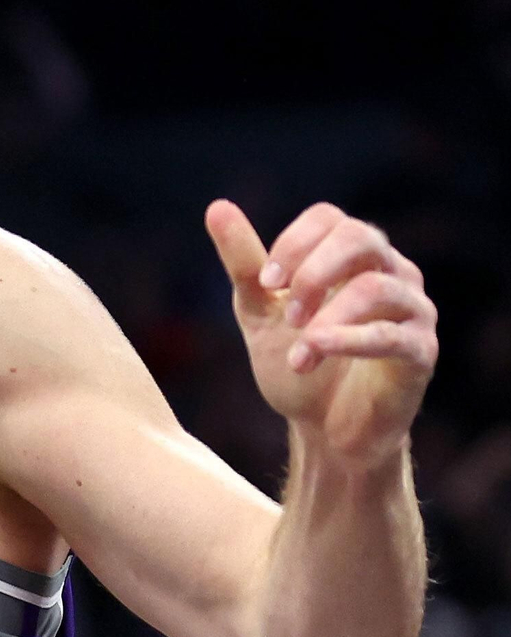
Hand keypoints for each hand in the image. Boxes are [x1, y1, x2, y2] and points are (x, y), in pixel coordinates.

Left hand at [206, 201, 436, 467]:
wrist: (324, 430)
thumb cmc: (297, 362)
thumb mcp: (260, 312)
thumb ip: (245, 265)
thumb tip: (217, 207)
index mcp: (351, 256)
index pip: (328, 218)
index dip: (294, 243)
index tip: (266, 282)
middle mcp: (390, 271)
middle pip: (360, 237)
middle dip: (312, 272)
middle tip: (286, 313)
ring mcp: (411, 309)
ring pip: (377, 286)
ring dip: (325, 318)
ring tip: (298, 355)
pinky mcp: (420, 351)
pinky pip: (392, 335)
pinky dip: (349, 341)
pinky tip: (314, 353)